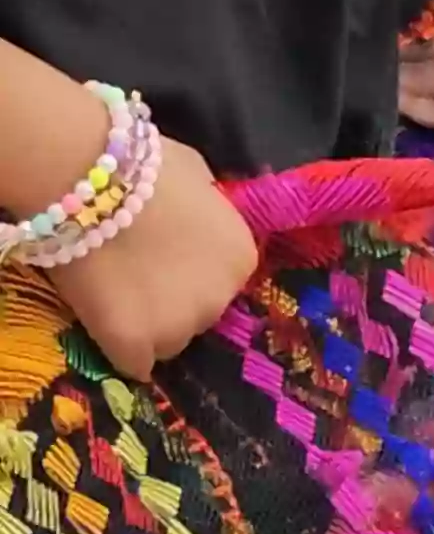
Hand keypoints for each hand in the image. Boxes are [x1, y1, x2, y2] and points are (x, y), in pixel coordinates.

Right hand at [57, 138, 257, 379]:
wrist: (93, 187)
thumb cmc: (147, 170)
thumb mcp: (199, 176)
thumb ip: (209, 206)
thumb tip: (200, 211)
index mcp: (240, 258)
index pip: (222, 282)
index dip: (190, 273)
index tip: (165, 261)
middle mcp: (220, 299)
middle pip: (197, 316)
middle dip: (172, 302)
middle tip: (137, 277)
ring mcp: (179, 328)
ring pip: (166, 344)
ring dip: (147, 328)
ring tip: (116, 297)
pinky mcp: (136, 347)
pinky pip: (133, 364)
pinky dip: (118, 349)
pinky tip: (103, 320)